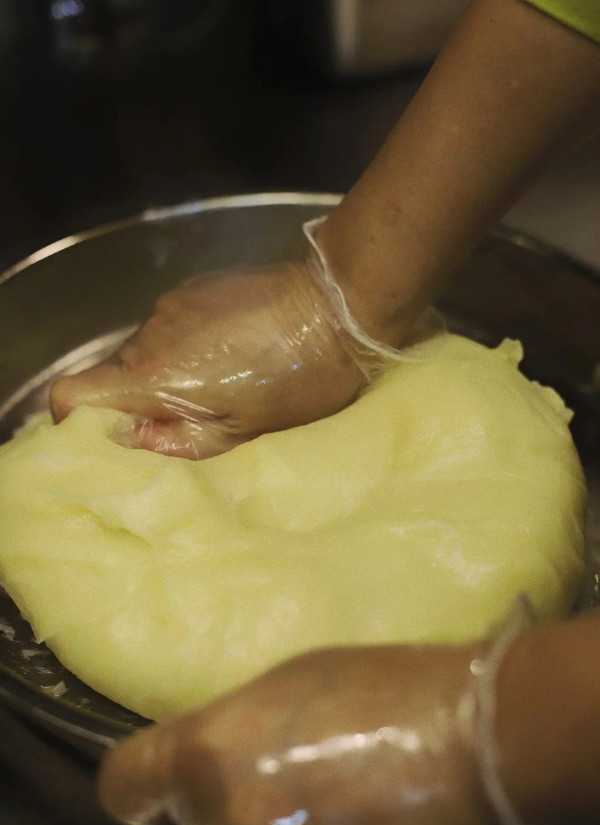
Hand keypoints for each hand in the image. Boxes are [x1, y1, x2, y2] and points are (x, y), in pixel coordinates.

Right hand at [50, 261, 368, 459]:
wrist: (339, 303)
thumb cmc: (300, 378)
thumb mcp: (244, 429)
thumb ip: (181, 440)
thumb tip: (136, 441)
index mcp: (155, 374)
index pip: (72, 393)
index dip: (75, 421)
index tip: (107, 439)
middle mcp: (150, 334)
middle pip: (114, 376)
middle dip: (139, 404)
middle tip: (187, 423)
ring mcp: (172, 305)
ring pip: (146, 352)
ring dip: (168, 374)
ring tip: (220, 386)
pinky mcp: (196, 288)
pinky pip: (172, 328)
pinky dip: (186, 348)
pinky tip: (231, 355)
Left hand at [98, 644, 506, 824]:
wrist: (481, 740)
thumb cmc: (384, 687)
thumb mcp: (291, 679)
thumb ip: (234, 725)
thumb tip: (212, 758)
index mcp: (208, 753)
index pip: (127, 787)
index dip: (142, 788)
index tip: (161, 788)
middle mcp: (227, 822)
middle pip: (198, 822)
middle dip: (228, 800)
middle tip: (293, 770)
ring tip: (340, 799)